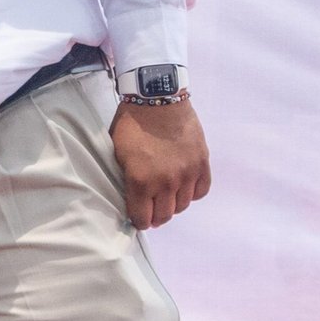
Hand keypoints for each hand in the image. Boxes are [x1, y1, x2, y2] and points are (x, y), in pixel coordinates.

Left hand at [110, 98, 211, 228]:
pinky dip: (192, 193)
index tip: (138, 219)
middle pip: (164, 215)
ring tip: (166, 197)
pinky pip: (200, 191)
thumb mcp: (117, 152)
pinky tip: (183, 188)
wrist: (157, 98)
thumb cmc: (131, 123)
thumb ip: (125, 178)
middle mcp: (167, 183)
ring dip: (173, 204)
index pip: (143, 218)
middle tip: (151, 212)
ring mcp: (187, 174)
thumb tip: (129, 196)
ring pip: (182, 205)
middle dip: (155, 217)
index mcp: (141, 181)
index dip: (139, 221)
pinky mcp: (202, 164)